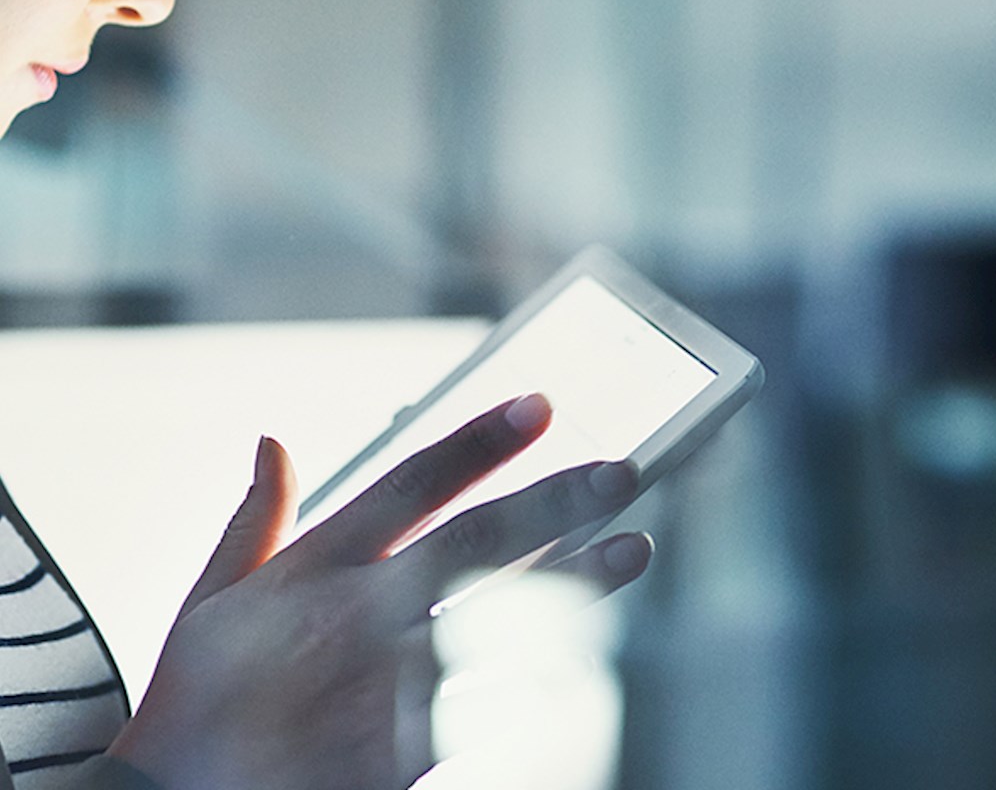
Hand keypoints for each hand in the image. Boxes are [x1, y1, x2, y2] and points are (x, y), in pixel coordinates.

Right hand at [107, 395, 654, 789]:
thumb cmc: (196, 706)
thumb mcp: (208, 603)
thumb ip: (255, 521)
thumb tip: (274, 442)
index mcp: (313, 569)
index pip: (410, 483)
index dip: (479, 441)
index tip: (541, 406)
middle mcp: (356, 615)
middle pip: (475, 540)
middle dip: (554, 499)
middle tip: (621, 471)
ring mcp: (383, 683)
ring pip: (502, 617)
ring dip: (576, 582)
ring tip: (635, 548)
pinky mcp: (401, 755)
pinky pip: (494, 708)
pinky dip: (544, 679)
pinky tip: (591, 655)